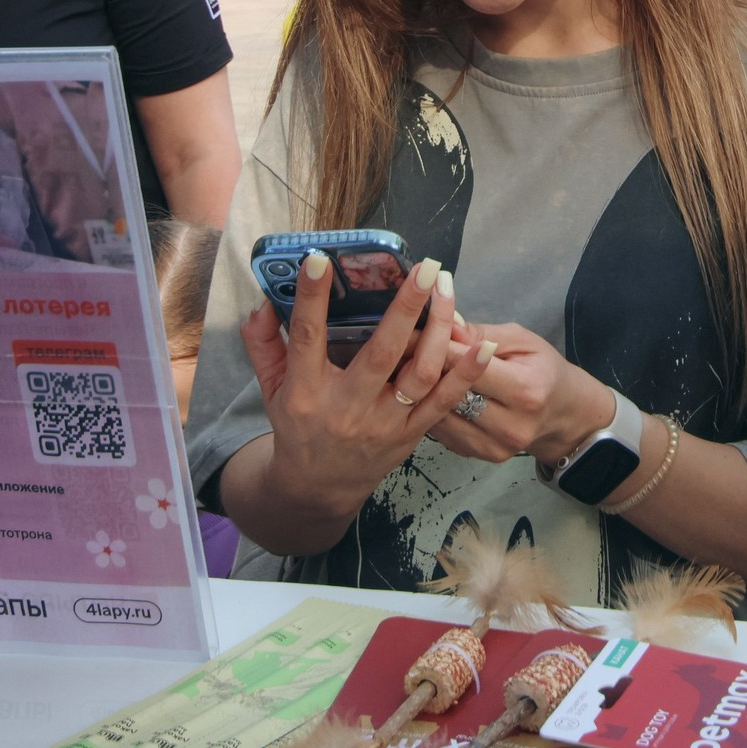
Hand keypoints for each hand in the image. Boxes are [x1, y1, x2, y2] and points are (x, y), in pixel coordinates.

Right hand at [237, 252, 488, 521]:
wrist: (318, 487)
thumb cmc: (296, 426)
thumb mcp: (269, 388)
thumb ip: (262, 344)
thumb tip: (262, 303)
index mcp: (305, 392)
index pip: (307, 338)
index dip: (312, 299)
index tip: (322, 260)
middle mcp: (346, 408)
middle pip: (380, 354)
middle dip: (405, 308)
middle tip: (424, 267)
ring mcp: (382, 424)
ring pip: (419, 375)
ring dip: (439, 330)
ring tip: (447, 289)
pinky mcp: (409, 435)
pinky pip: (443, 404)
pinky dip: (466, 374)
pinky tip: (484, 344)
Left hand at [421, 320, 612, 469]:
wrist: (560, 415)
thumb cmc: (542, 369)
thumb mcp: (523, 341)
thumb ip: (482, 334)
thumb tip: (446, 326)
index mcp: (526, 391)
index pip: (471, 367)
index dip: (439, 345)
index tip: (414, 328)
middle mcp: (510, 426)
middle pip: (451, 394)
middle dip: (423, 368)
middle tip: (401, 347)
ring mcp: (493, 447)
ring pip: (440, 415)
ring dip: (420, 392)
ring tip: (405, 368)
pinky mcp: (478, 457)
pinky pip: (442, 431)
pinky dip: (428, 410)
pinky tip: (419, 393)